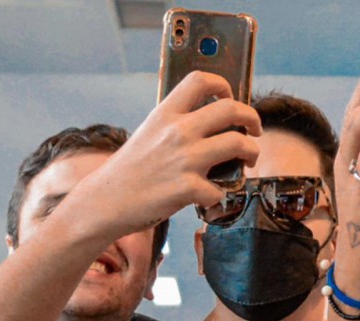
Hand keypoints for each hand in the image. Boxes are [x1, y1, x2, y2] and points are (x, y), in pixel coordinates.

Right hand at [74, 71, 261, 241]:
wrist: (105, 201)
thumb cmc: (128, 171)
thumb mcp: (148, 134)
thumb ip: (174, 125)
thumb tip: (208, 125)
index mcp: (166, 114)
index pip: (201, 80)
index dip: (223, 85)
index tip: (230, 97)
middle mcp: (178, 131)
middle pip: (231, 109)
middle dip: (252, 118)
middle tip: (254, 131)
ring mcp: (184, 160)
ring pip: (238, 144)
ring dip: (251, 153)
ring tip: (248, 161)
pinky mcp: (187, 188)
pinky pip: (220, 190)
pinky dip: (220, 196)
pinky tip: (211, 198)